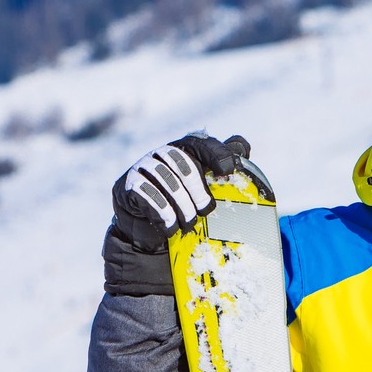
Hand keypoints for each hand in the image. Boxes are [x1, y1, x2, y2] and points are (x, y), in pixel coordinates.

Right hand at [110, 134, 250, 251]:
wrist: (144, 221)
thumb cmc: (178, 198)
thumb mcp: (200, 182)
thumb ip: (219, 163)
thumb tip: (243, 147)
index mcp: (182, 149)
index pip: (200, 143)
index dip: (216, 153)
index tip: (228, 170)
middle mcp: (161, 153)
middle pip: (182, 163)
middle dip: (197, 189)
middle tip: (206, 211)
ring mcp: (143, 167)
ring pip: (165, 180)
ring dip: (181, 205)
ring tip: (189, 224)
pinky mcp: (128, 184)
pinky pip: (146, 194)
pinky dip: (162, 213)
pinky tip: (170, 228)